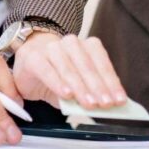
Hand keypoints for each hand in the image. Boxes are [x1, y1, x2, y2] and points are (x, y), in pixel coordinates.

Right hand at [11, 32, 126, 110]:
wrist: (29, 59)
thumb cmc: (57, 73)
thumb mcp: (76, 84)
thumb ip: (90, 91)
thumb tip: (105, 105)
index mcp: (86, 46)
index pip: (102, 63)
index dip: (112, 82)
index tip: (119, 100)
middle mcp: (71, 44)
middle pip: (87, 66)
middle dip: (98, 87)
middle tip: (105, 104)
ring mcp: (52, 48)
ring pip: (69, 68)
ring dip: (81, 88)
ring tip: (89, 103)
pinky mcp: (34, 58)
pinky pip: (48, 71)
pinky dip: (59, 84)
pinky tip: (67, 95)